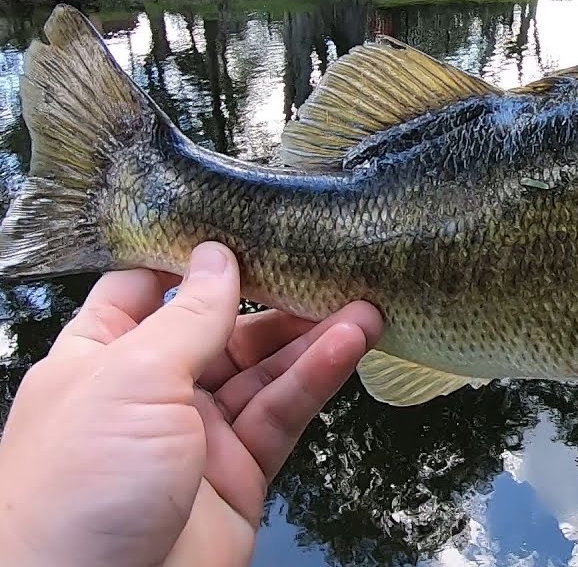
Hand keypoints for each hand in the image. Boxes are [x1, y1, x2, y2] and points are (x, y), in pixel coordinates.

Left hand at [0, 241, 383, 566]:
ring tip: (363, 305)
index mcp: (100, 358)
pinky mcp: (239, 474)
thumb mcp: (130, 378)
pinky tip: (348, 346)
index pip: (146, 290)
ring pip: (265, 372)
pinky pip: (283, 414)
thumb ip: (186, 315)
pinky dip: (318, 379)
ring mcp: (197, 435)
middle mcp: (149, 392)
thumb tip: (217, 255)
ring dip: (313, 338)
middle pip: (221, 328)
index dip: (194, 258)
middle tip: (328, 266)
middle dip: (273, 298)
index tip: (247, 224)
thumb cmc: (75, 491)